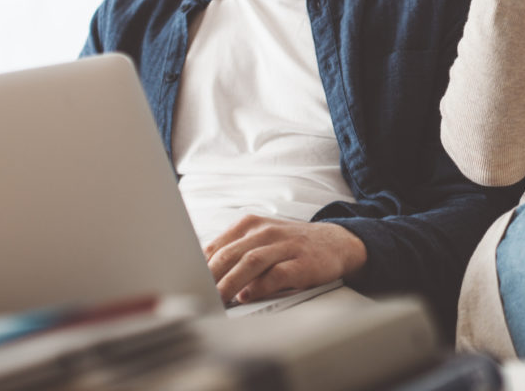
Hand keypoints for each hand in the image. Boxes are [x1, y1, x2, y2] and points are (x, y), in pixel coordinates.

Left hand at [204, 216, 366, 303]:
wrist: (337, 242)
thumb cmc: (292, 245)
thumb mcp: (261, 239)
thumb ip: (234, 251)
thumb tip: (200, 274)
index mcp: (251, 224)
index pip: (217, 246)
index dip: (199, 268)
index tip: (187, 285)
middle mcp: (267, 232)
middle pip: (230, 254)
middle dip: (209, 277)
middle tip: (197, 295)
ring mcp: (286, 246)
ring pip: (250, 262)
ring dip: (229, 283)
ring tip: (217, 299)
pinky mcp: (302, 262)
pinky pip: (276, 274)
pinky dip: (259, 286)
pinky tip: (247, 296)